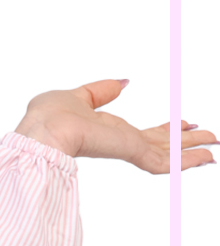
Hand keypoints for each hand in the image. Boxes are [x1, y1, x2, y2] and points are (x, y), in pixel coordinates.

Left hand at [14, 79, 216, 173]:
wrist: (43, 131)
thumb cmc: (49, 116)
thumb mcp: (79, 96)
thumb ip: (101, 92)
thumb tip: (122, 83)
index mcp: (110, 131)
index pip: (145, 133)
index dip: (167, 129)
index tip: (184, 122)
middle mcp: (122, 142)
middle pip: (164, 144)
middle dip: (187, 140)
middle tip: (211, 137)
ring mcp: (129, 150)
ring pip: (171, 154)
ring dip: (195, 151)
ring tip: (216, 147)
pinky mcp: (132, 153)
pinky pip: (167, 162)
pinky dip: (189, 160)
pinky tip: (208, 158)